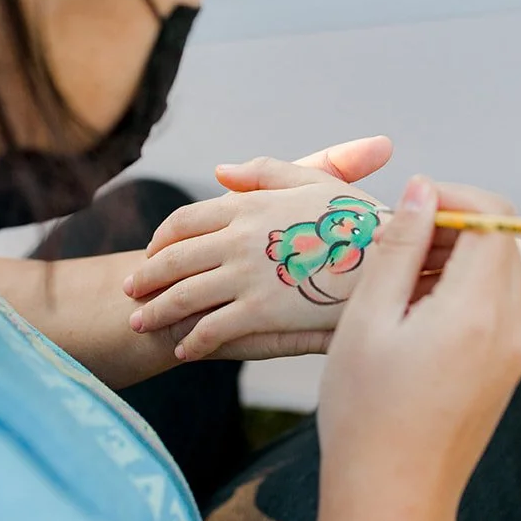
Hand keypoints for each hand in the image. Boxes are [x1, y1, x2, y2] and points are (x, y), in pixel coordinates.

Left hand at [124, 136, 393, 362]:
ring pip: (182, 296)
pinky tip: (184, 350)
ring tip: (140, 324)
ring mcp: (246, 277)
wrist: (391, 253)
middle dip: (146, 278)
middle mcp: (238, 239)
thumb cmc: (358, 217)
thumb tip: (219, 171)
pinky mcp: (259, 313)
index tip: (150, 253)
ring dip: (156, 312)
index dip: (161, 239)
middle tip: (129, 293)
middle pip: (173, 260)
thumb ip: (263, 172)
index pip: (184, 222)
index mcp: (247, 207)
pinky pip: (211, 329)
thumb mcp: (312, 181)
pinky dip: (191, 340)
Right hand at [317, 176, 520, 510]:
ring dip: (453, 259)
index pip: (491, 216)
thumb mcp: (369, 318)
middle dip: (449, 227)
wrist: (393, 499)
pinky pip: (495, 304)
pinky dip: (460, 290)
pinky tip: (412, 314)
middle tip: (391, 244)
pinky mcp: (510, 367)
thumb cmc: (367, 412)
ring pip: (497, 271)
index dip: (450, 197)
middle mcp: (514, 326)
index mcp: (480, 309)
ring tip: (394, 281)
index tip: (405, 207)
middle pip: (499, 241)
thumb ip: (399, 246)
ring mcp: (518, 350)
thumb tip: (422, 190)